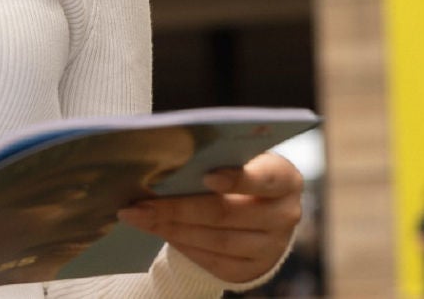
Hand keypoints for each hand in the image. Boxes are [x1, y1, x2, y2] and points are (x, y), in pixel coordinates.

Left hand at [117, 152, 302, 283]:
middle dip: (179, 207)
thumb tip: (168, 153)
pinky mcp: (252, 269)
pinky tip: (159, 231)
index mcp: (285, 179)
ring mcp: (271, 247)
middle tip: (140, 202)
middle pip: (227, 213)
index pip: (264, 178)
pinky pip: (213, 261)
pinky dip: (183, 245)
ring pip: (216, 240)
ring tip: (138, 216)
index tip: (204, 175)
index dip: (236, 178)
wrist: (260, 210)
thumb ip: (215, 155)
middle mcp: (285, 215)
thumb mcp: (239, 157)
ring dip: (172, 228)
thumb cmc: (240, 171)